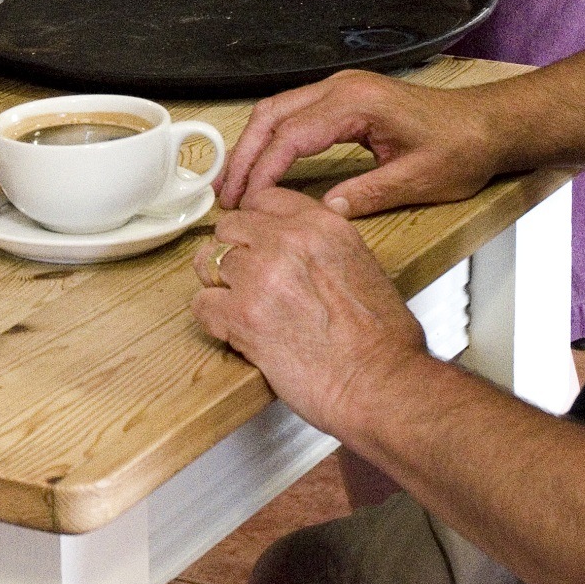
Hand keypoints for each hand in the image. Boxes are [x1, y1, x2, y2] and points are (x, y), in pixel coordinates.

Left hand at [190, 187, 432, 438]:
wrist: (380, 383)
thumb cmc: (382, 340)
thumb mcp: (363, 265)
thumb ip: (326, 245)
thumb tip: (313, 236)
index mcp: (322, 224)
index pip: (265, 200)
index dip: (257, 226)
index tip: (258, 245)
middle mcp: (287, 240)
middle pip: (230, 228)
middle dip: (234, 254)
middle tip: (247, 283)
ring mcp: (261, 274)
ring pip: (210, 262)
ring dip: (221, 286)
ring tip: (240, 309)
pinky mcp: (242, 314)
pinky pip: (202, 304)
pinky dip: (213, 320)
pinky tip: (235, 332)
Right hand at [219, 68, 501, 216]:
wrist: (488, 124)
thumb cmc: (461, 148)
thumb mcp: (418, 179)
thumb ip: (367, 194)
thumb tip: (322, 214)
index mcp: (356, 102)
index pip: (291, 135)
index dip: (262, 170)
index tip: (245, 201)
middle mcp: (342, 87)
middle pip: (272, 115)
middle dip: (244, 155)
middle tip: (226, 195)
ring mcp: (341, 89)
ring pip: (278, 111)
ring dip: (253, 145)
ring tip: (234, 184)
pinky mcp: (344, 98)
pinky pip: (295, 114)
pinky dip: (273, 139)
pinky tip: (264, 166)